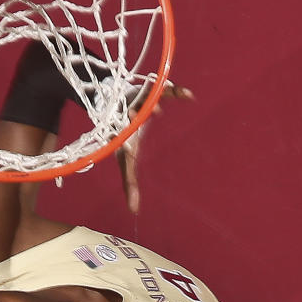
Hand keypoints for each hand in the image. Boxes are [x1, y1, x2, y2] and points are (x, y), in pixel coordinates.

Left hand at [117, 81, 193, 213]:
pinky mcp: (148, 92)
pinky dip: (175, 92)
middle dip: (139, 115)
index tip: (131, 148)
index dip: (128, 146)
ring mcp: (138, 103)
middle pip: (134, 115)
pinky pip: (162, 91)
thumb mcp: (125, 160)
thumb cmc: (121, 138)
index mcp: (122, 136)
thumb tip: (133, 210)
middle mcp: (128, 118)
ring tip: (161, 102)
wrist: (114, 108)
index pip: (125, 142)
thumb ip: (130, 183)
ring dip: (154, 100)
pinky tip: (188, 96)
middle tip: (146, 113)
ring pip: (146, 99)